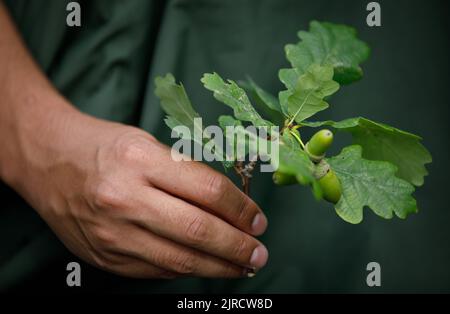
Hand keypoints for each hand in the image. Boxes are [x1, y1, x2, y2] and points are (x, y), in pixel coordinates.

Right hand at [17, 110, 267, 278]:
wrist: (48, 161)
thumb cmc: (104, 147)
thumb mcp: (146, 144)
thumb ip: (185, 176)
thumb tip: (229, 208)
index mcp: (140, 161)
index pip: (207, 190)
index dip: (241, 209)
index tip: (258, 220)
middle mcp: (125, 199)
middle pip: (198, 230)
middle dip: (238, 246)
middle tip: (259, 253)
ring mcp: (113, 233)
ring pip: (180, 260)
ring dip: (219, 267)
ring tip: (243, 266)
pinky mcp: (106, 257)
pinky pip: (158, 271)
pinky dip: (188, 269)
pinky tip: (205, 265)